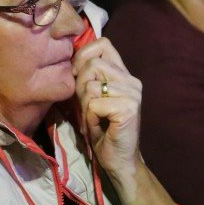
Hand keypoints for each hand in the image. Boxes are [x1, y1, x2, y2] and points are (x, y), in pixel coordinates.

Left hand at [73, 38, 143, 182]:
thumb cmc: (103, 130)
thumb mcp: (92, 98)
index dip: (84, 55)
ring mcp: (132, 93)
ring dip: (85, 106)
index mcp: (124, 74)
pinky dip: (90, 118)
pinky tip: (100, 126)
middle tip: (86, 107)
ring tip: (94, 118)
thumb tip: (71, 61)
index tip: (77, 76)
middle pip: (93, 64)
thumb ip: (88, 78)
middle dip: (80, 86)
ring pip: (91, 85)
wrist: (119, 160)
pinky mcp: (128, 108)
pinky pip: (94, 104)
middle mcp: (131, 80)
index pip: (103, 44)